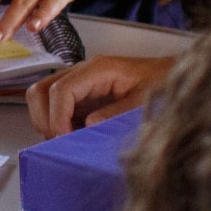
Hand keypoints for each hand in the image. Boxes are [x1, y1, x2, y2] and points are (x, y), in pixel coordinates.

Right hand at [26, 55, 170, 137]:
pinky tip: (73, 135)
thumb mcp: (143, 100)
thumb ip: (117, 112)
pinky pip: (54, 105)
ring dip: (46, 120)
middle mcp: (83, 72)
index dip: (57, 116)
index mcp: (98, 70)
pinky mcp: (80, 94)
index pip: (61, 89)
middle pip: (41, 89)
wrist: (169, 76)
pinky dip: (55, 122)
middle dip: (44, 118)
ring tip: (65, 139)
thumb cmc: (160, 84)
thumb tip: (88, 124)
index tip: (63, 138)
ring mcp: (79, 82)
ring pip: (42, 96)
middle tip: (59, 140)